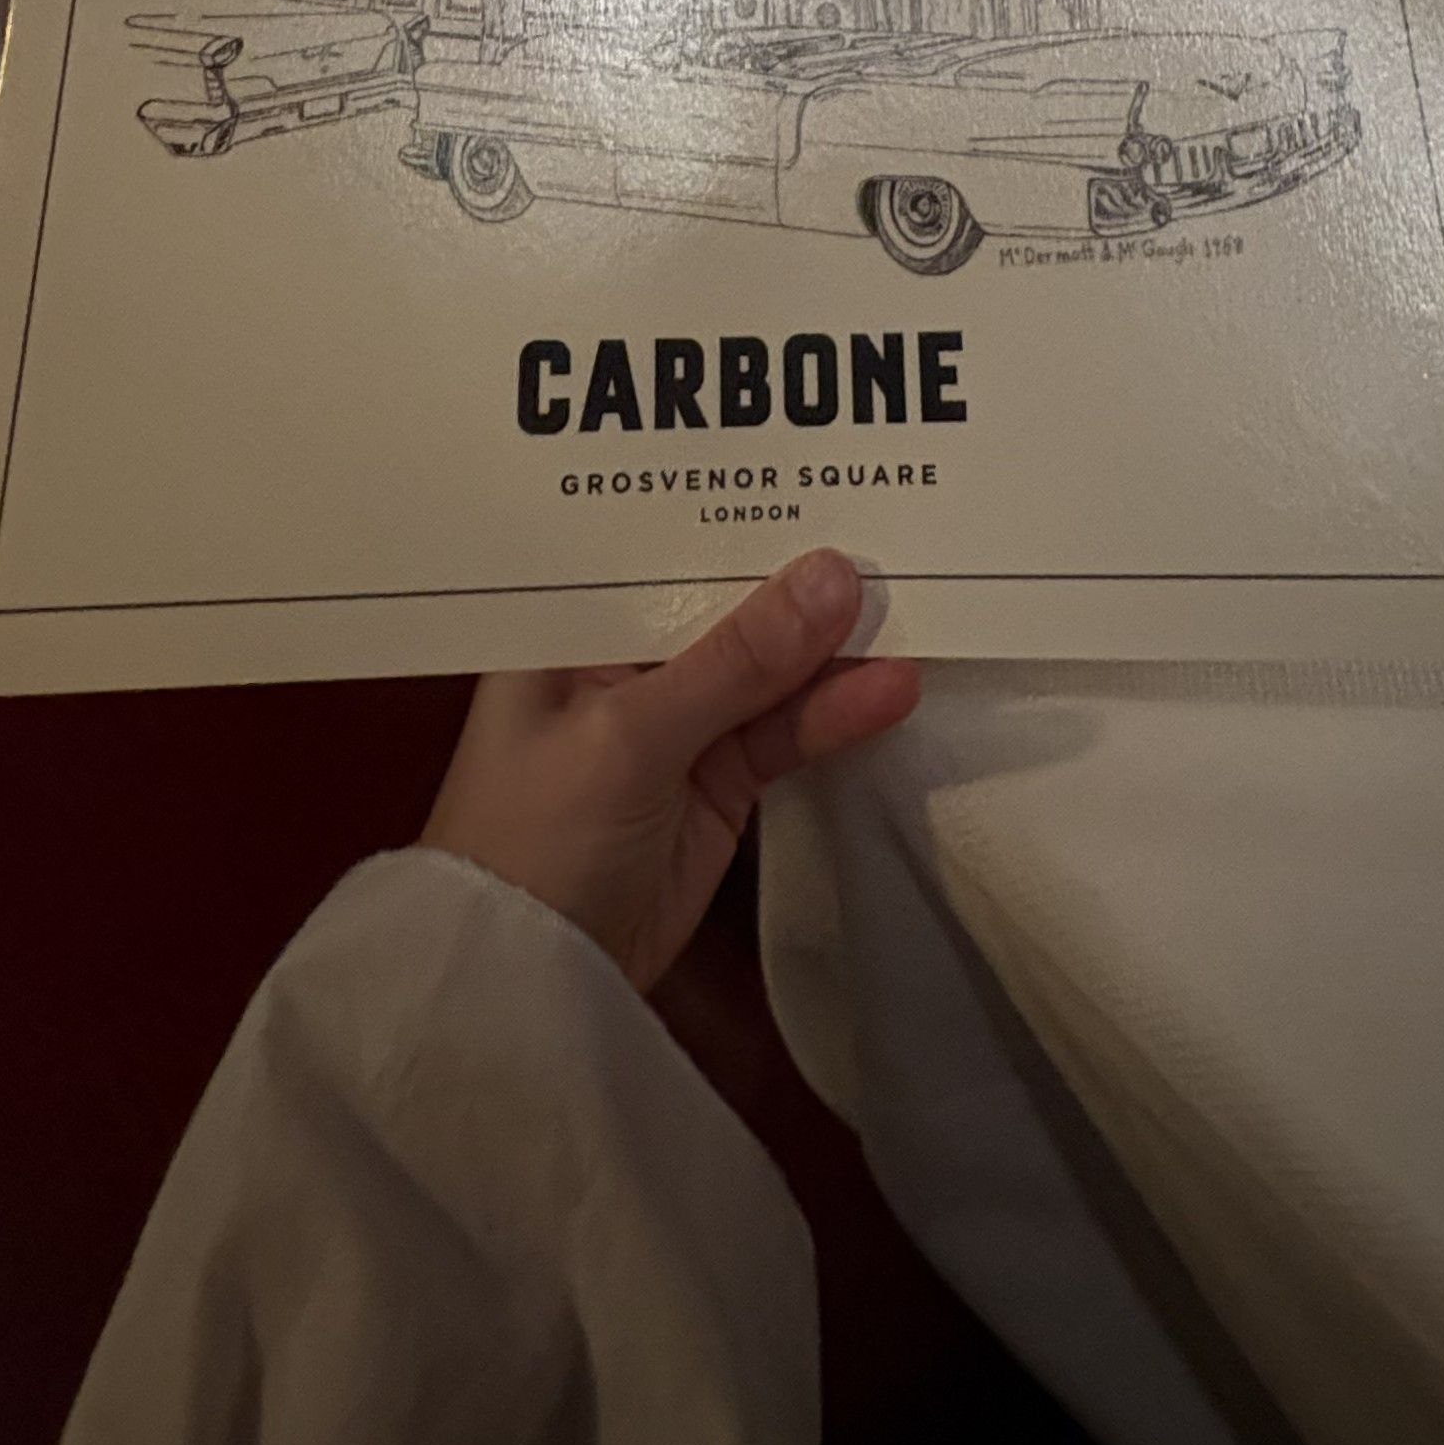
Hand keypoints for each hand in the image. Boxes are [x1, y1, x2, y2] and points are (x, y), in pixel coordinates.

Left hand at [420, 549, 920, 992]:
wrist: (526, 983)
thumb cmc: (539, 832)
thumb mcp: (632, 736)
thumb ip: (737, 662)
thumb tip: (839, 573)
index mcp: (570, 624)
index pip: (659, 544)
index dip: (734, 507)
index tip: (819, 461)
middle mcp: (623, 660)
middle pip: (725, 600)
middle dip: (799, 571)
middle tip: (895, 516)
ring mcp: (675, 725)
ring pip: (767, 668)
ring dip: (832, 648)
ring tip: (918, 606)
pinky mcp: (717, 786)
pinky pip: (784, 734)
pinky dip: (835, 716)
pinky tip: (895, 689)